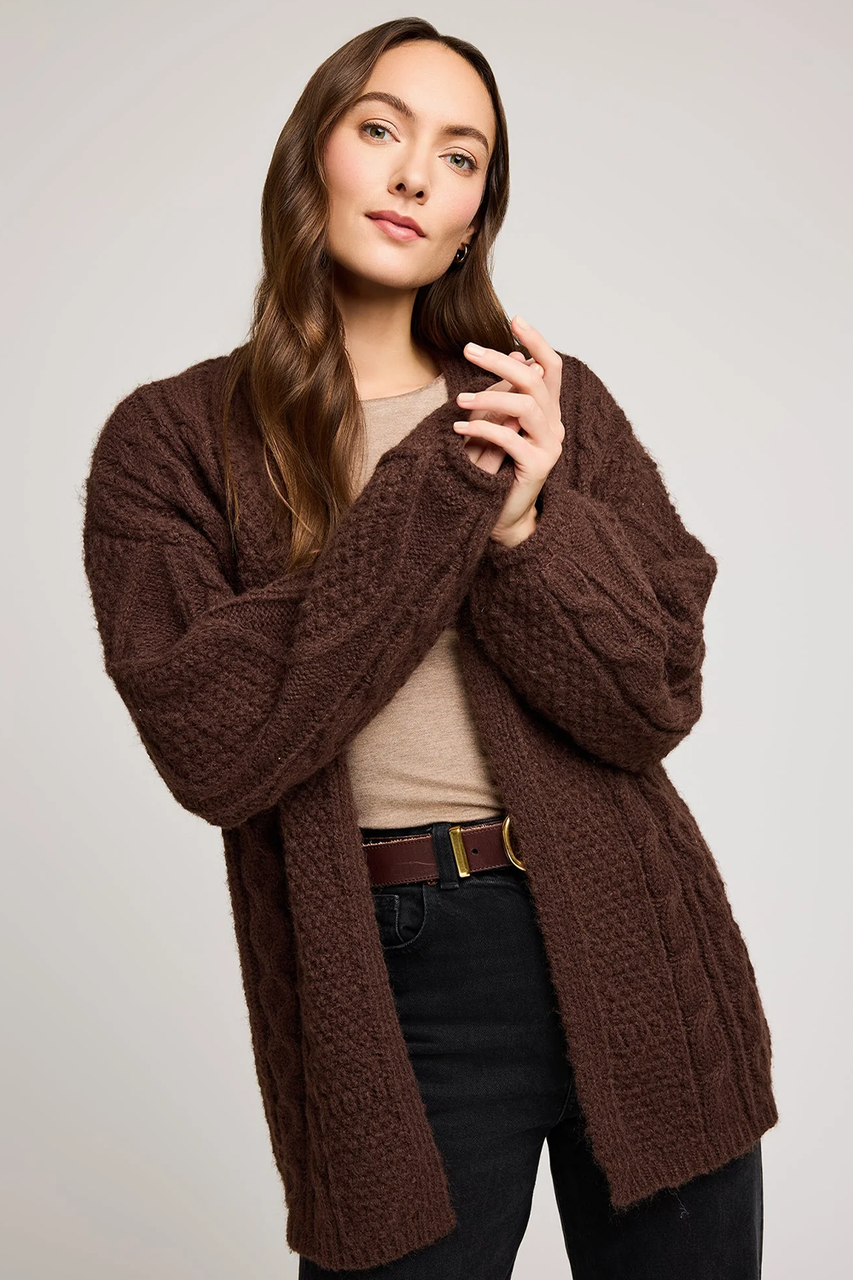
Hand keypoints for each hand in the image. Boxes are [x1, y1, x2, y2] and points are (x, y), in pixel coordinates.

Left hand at [454, 317, 564, 543]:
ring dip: (489, 398)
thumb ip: (507, 395)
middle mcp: (555, 425)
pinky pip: (510, 439)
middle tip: (468, 349)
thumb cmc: (498, 467)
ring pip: (526, 406)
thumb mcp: (502, 425)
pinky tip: (458, 428)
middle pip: (535, 380)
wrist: (504, 516)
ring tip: (459, 400)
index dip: (537, 341)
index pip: (551, 367)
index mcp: (548, 411)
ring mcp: (549, 446)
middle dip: (500, 361)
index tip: (514, 319)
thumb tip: (512, 355)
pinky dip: (482, 430)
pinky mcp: (537, 467)